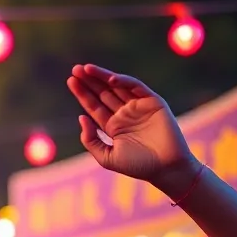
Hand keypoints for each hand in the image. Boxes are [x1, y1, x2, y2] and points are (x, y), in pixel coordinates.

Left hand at [67, 64, 198, 191]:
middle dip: (89, 81)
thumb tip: (81, 117)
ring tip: (86, 69)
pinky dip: (124, 81)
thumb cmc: (138, 166)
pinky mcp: (152, 101)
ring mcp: (138, 106)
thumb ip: (91, 140)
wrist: (166, 168)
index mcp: (112, 126)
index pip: (94, 106)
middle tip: (75, 69)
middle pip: (103, 93)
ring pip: (117, 87)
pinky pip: (136, 87)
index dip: (82, 94)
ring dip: (102, 76)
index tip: (71, 81)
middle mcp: (124, 114)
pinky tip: (110, 79)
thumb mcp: (106, 157)